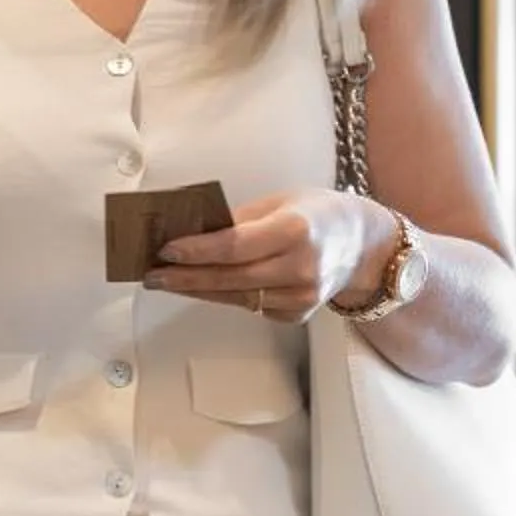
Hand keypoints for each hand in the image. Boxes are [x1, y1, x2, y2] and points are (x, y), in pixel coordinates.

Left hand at [144, 188, 392, 322]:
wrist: (364, 247)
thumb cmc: (317, 215)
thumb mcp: (280, 202)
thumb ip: (238, 220)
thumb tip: (189, 231)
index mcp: (296, 230)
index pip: (235, 246)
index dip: (197, 250)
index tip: (164, 250)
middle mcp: (301, 268)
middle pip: (230, 277)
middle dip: (184, 276)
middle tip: (150, 274)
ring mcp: (301, 296)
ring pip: (235, 297)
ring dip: (196, 289)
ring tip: (164, 281)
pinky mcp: (297, 314)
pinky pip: (250, 305)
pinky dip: (223, 296)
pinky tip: (200, 287)